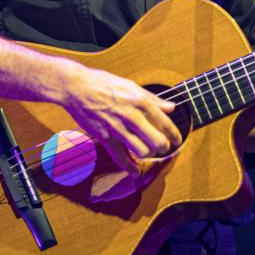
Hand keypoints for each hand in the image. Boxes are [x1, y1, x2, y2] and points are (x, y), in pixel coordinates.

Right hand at [59, 64, 181, 174]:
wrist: (77, 87)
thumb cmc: (103, 83)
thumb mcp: (131, 86)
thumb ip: (152, 99)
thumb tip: (171, 107)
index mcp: (139, 101)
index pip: (164, 122)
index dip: (174, 134)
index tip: (178, 139)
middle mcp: (131, 116)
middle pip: (156, 140)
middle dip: (164, 147)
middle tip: (164, 147)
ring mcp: (117, 128)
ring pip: (142, 151)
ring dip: (149, 154)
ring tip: (149, 152)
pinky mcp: (104, 138)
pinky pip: (120, 158)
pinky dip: (130, 167)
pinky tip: (135, 171)